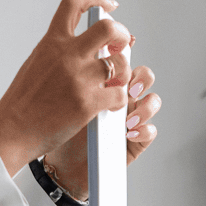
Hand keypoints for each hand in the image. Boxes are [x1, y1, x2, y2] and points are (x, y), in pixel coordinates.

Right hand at [0, 0, 132, 177]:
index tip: (108, 5)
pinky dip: (119, 99)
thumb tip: (84, 46)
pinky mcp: (87, 104)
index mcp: (51, 43)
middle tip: (120, 46)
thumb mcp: (35, 64)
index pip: (74, 5)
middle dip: (121, 34)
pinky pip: (119, 94)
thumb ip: (58, 52)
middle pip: (108, 28)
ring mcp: (78, 79)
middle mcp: (66, 56)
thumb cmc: (21, 104)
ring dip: (123, 73)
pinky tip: (111, 104)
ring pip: (119, 64)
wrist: (10, 132)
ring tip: (116, 82)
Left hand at [43, 59, 161, 200]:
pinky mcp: (133, 142)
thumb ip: (72, 70)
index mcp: (102, 81)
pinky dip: (144, 130)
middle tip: (128, 87)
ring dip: (146, 105)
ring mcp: (128, 118)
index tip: (120, 51)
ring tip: (128, 117)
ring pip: (152, 101)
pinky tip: (127, 133)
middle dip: (141, 78)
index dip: (127, 51)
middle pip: (143, 75)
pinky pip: (150, 131)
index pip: (122, 58)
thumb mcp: (58, 94)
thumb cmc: (54, 128)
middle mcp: (119, 97)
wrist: (56, 166)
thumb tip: (77, 39)